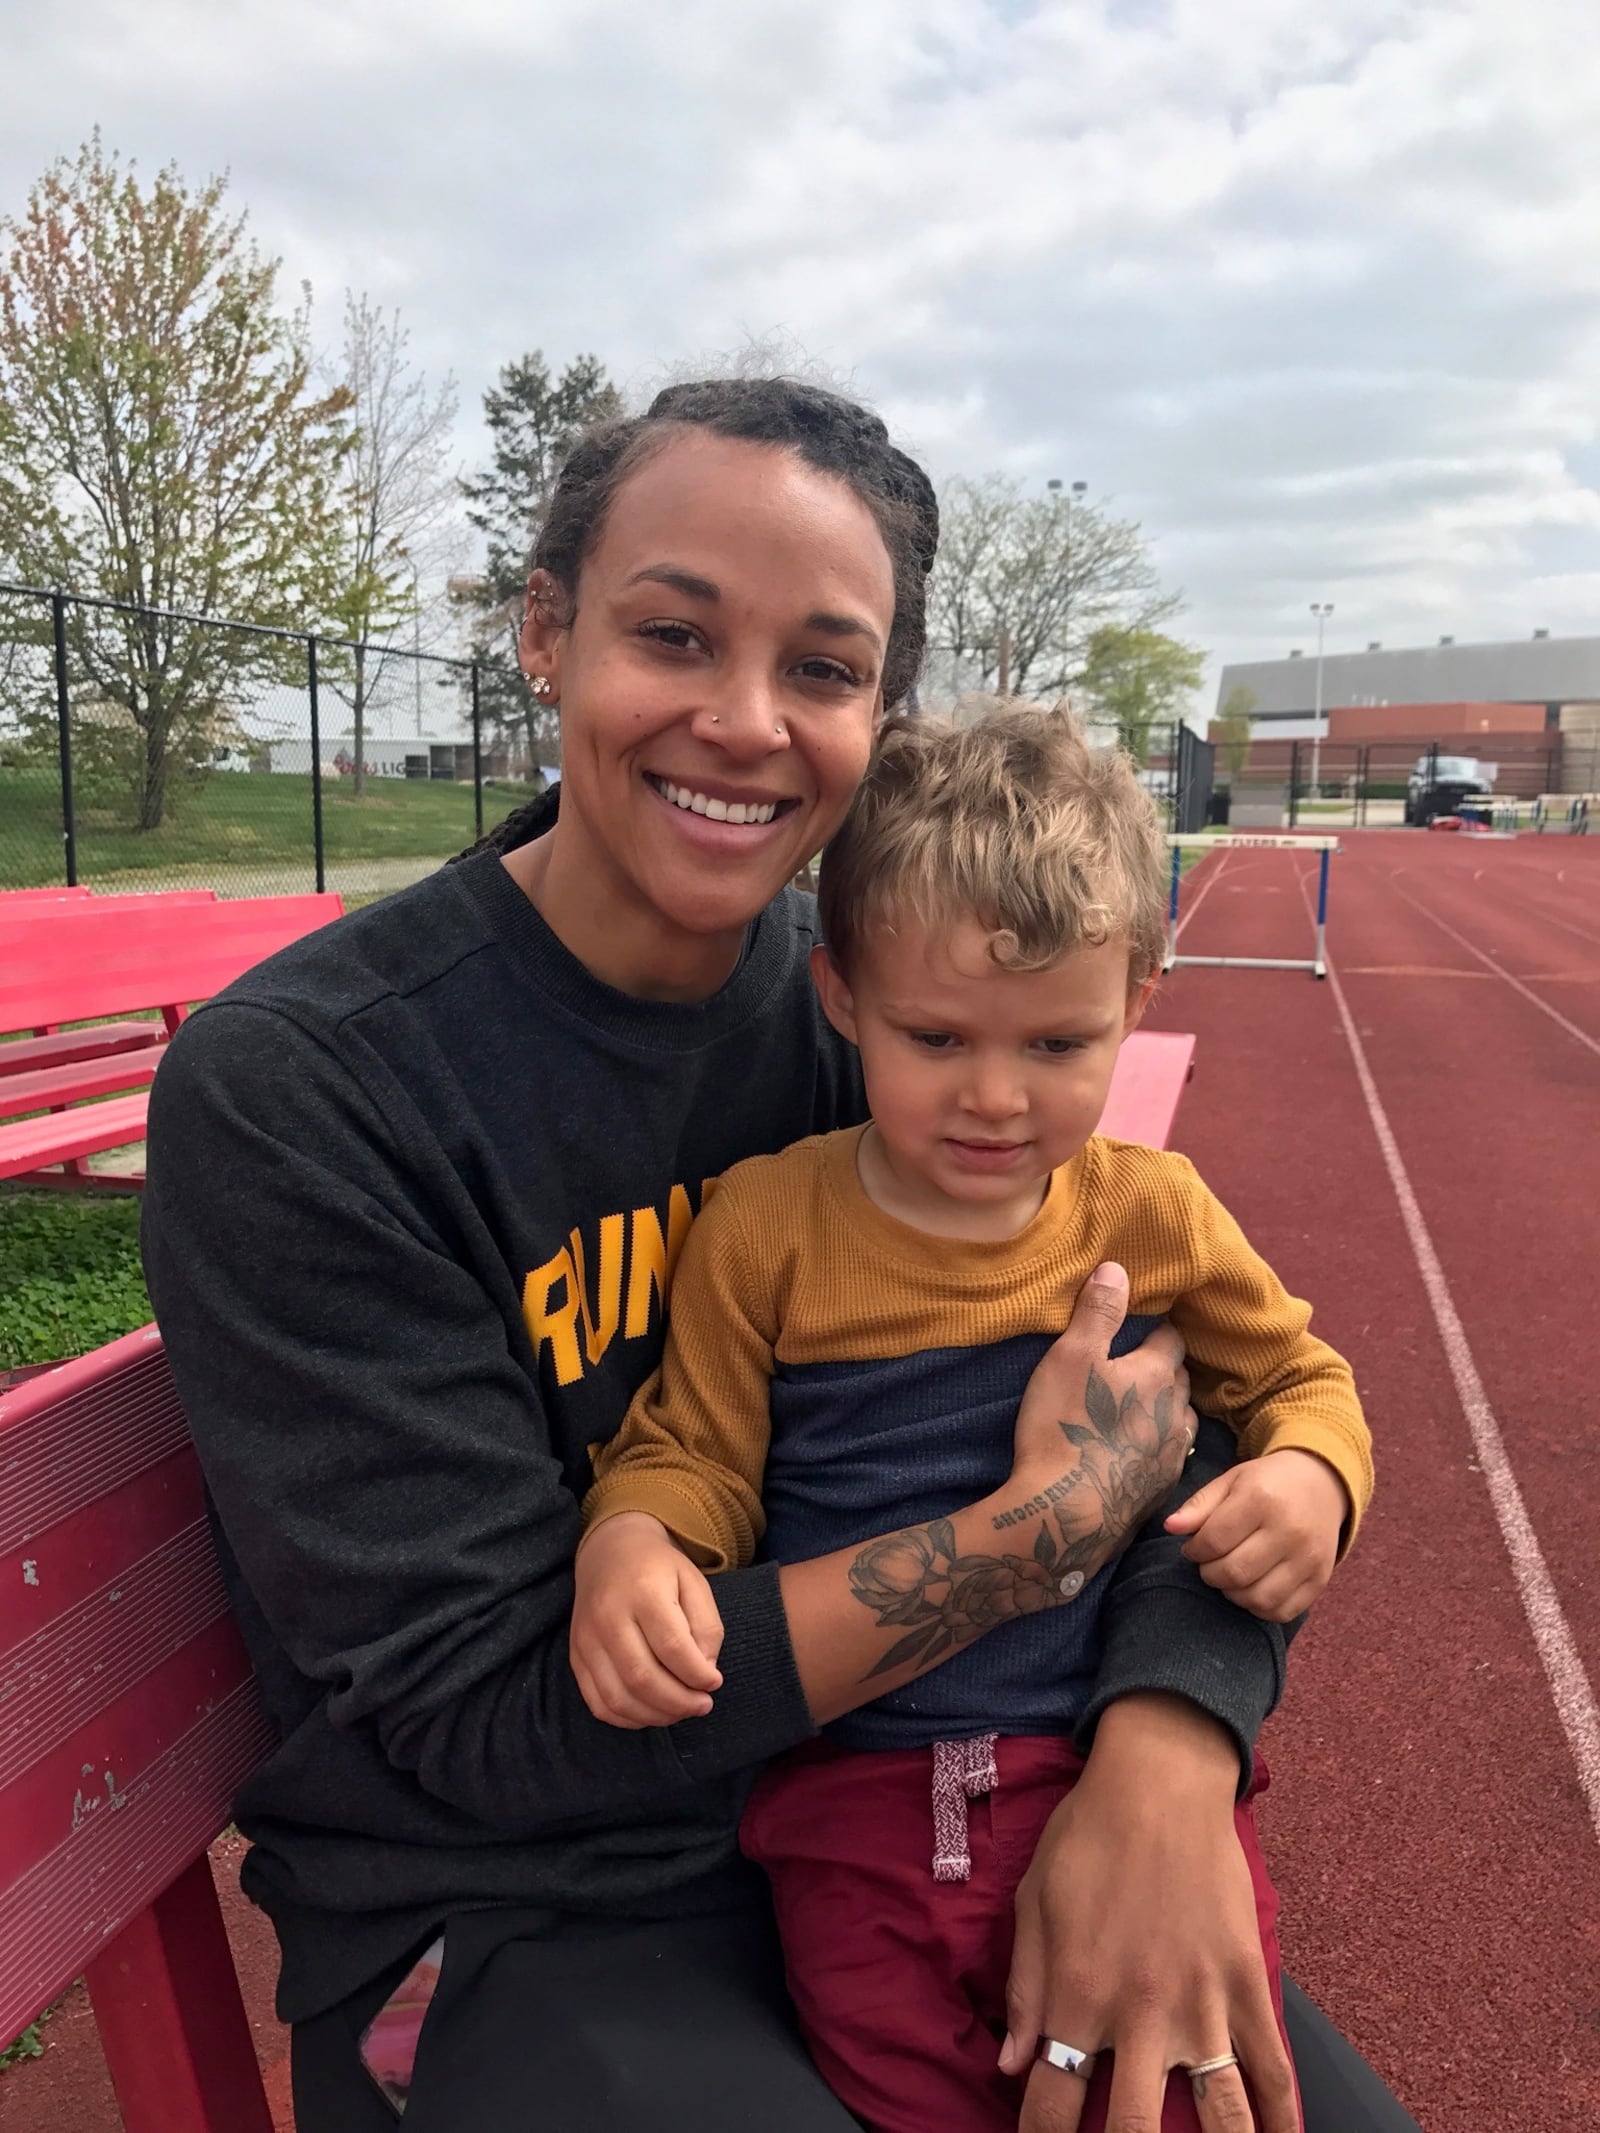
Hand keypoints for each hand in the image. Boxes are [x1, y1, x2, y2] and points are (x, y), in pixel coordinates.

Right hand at [570, 1512, 724, 1728]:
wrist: (610, 1551)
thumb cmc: (659, 1570)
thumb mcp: (694, 1583)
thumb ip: (707, 1628)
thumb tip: (704, 1675)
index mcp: (643, 1591)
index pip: (672, 1647)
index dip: (697, 1675)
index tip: (715, 1682)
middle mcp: (608, 1616)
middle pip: (642, 1678)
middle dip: (679, 1702)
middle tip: (702, 1705)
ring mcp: (587, 1638)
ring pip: (618, 1697)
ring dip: (655, 1715)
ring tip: (680, 1711)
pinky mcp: (576, 1655)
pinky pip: (597, 1702)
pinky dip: (626, 1718)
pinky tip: (651, 1712)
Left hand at [1002, 1695, 1298, 2132]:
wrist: (1159, 1782)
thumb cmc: (1087, 1836)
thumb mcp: (1033, 1904)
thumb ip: (1024, 1991)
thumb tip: (1012, 2066)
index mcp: (1076, 1995)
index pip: (1051, 2104)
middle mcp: (1139, 2014)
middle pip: (1131, 2132)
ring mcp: (1200, 2004)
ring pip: (1220, 2119)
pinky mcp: (1245, 1983)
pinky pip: (1272, 2068)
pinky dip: (1284, 2119)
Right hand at [1006, 1263, 1195, 1551]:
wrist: (1066, 1514)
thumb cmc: (1065, 1427)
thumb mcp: (1071, 1356)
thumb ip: (1098, 1312)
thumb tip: (1118, 1268)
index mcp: (1157, 1374)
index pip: (1171, 1338)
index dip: (1156, 1327)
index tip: (1142, 1324)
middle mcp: (1174, 1412)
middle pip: (1179, 1378)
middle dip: (1163, 1366)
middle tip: (1135, 1361)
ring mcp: (1171, 1454)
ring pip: (1178, 1419)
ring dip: (1163, 1408)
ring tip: (1139, 1406)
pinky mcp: (1160, 1489)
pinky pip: (1167, 1456)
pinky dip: (1155, 1445)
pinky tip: (1136, 1450)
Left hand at [1164, 1448, 1346, 1621]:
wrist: (1321, 1483)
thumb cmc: (1268, 1483)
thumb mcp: (1231, 1481)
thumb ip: (1199, 1505)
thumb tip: (1170, 1527)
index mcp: (1262, 1499)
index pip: (1214, 1540)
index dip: (1194, 1550)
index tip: (1193, 1548)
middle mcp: (1290, 1530)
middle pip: (1234, 1573)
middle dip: (1210, 1574)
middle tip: (1209, 1564)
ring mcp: (1309, 1559)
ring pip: (1257, 1598)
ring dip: (1232, 1593)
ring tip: (1229, 1575)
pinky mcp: (1320, 1580)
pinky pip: (1282, 1611)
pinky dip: (1259, 1607)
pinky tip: (1252, 1588)